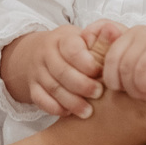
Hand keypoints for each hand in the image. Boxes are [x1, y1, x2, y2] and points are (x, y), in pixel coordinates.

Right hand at [2, 22, 121, 117]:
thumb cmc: (73, 48)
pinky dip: (55, 108)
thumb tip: (113, 31)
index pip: (72, 50)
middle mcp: (46, 53)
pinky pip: (40, 99)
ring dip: (71, 102)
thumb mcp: (84, 37)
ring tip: (88, 112)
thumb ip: (101, 37)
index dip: (88, 64)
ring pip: (52, 88)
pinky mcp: (32, 87)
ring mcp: (37, 71)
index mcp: (62, 39)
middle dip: (82, 85)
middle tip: (98, 93)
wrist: (37, 52)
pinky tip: (69, 112)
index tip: (101, 72)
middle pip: (62, 71)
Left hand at [103, 25, 145, 101]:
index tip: (123, 90)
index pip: (107, 60)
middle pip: (116, 66)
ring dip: (137, 88)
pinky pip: (144, 69)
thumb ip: (119, 64)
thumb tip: (94, 63)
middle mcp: (137, 32)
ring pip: (128, 70)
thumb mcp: (138, 65)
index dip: (112, 80)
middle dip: (125, 86)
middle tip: (141, 95)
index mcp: (127, 36)